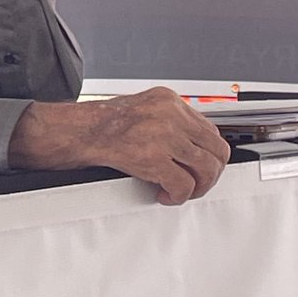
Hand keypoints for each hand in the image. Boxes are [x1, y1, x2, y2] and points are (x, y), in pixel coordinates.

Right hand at [8, 87, 230, 204]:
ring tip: (183, 190)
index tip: (201, 165)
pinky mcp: (155, 158)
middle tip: (197, 182)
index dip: (208, 153)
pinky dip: (178, 196)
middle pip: (216, 149)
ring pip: (206, 168)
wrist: (81, 131)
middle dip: (211, 172)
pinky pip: (184, 184)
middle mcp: (171, 114)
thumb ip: (169, 120)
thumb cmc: (105, 123)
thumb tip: (191, 143)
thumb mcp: (144, 109)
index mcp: (170, 100)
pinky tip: (164, 194)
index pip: (210, 129)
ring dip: (198, 187)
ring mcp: (165, 135)